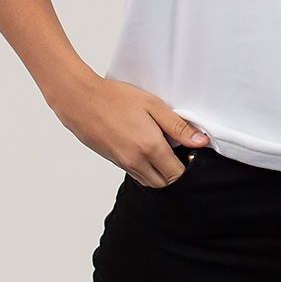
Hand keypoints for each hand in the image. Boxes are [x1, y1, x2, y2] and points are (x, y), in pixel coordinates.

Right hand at [47, 74, 211, 187]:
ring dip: (160, 173)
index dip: (188, 167)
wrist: (80, 100)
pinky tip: (146, 149)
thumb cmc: (114, 97)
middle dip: (175, 174)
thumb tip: (201, 142)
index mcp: (150, 147)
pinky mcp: (114, 162)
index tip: (191, 153)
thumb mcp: (152, 105)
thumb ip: (178, 126)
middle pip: (164, 184)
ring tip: (163, 150)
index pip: (177, 174)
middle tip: (179, 153)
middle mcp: (136, 161)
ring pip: (149, 182)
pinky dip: (146, 170)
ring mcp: (123, 164)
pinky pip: (136, 175)